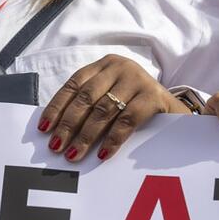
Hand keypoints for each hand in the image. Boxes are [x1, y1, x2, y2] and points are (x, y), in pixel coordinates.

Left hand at [38, 57, 181, 163]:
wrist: (174, 110)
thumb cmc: (136, 105)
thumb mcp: (112, 96)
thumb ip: (90, 105)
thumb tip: (56, 131)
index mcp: (105, 65)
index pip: (74, 85)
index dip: (57, 107)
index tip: (44, 129)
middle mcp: (120, 67)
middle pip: (86, 97)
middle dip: (68, 124)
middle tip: (57, 147)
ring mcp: (138, 79)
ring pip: (104, 110)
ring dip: (86, 135)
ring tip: (74, 154)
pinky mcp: (153, 95)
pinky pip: (127, 120)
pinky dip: (112, 139)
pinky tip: (102, 153)